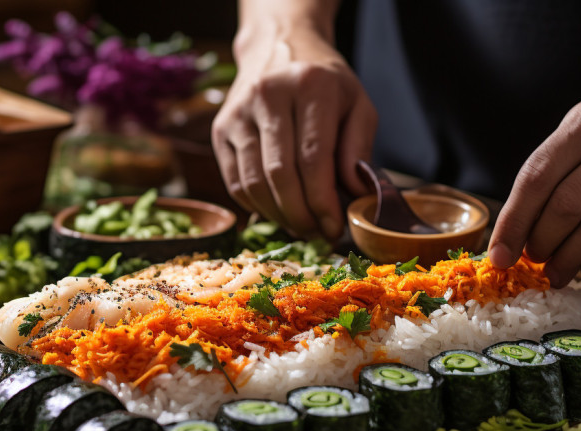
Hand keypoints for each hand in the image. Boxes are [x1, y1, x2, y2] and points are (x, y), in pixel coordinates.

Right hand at [211, 27, 376, 239]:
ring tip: (301, 225)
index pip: (313, 158)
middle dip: (301, 215)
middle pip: (280, 174)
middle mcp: (268, 95)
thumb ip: (359, 148)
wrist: (279, 47)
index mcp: (310, 86)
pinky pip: (236, 182)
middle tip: (318, 233)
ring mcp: (238, 112)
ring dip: (278, 215)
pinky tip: (278, 210)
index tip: (335, 227)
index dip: (323, 202)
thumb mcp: (357, 104)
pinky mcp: (221, 129)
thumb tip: (352, 194)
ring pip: (253, 183)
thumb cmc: (324, 83)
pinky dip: (257, 206)